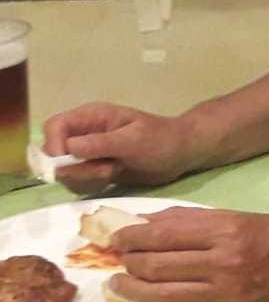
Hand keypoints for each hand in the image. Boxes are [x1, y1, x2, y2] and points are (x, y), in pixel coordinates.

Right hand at [43, 103, 201, 193]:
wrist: (182, 153)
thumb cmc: (162, 140)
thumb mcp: (133, 140)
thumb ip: (101, 143)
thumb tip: (69, 147)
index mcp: (91, 117)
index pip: (55, 126)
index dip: (54, 145)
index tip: (68, 162)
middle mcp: (85, 133)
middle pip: (55, 152)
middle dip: (74, 167)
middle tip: (103, 170)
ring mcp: (89, 152)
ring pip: (66, 170)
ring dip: (86, 177)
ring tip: (113, 170)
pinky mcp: (95, 169)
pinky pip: (79, 182)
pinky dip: (92, 184)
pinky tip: (113, 177)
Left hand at [106, 208, 268, 301]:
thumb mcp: (236, 216)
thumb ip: (190, 220)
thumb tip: (144, 225)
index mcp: (225, 230)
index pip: (163, 235)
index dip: (131, 237)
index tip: (118, 238)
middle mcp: (222, 262)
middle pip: (157, 265)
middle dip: (128, 263)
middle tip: (119, 260)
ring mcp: (225, 293)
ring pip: (162, 295)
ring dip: (132, 291)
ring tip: (119, 284)